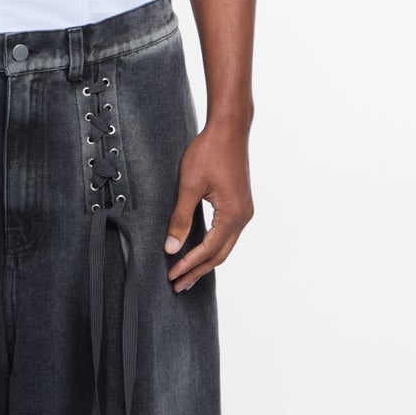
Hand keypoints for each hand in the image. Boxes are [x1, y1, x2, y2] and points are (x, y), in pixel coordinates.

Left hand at [163, 123, 254, 290]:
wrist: (229, 129)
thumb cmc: (209, 152)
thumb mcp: (189, 186)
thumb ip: (181, 218)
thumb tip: (171, 247)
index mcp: (232, 214)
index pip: (208, 249)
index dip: (189, 265)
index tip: (172, 275)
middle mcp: (243, 216)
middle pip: (220, 254)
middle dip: (198, 271)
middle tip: (178, 285)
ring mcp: (244, 211)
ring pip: (225, 246)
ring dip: (206, 262)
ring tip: (187, 275)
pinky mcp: (240, 204)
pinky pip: (227, 234)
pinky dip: (213, 247)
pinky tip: (200, 252)